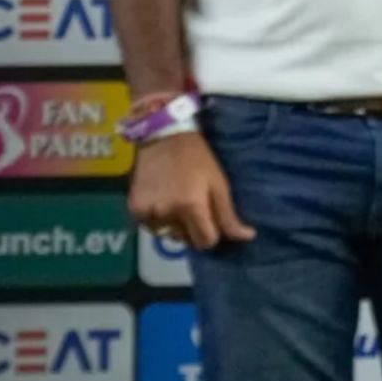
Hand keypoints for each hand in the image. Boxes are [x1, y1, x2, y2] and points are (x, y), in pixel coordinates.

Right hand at [128, 132, 255, 250]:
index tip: (211, 221)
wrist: (163, 139)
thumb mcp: (219, 184)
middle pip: (186, 240)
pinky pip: (150, 227)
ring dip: (174, 226)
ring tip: (177, 203)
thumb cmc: (197, 159)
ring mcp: (147, 213)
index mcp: (191, 207)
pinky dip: (158, 221)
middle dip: (193, 230)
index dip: (211, 234)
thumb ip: (228, 215)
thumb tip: (247, 237)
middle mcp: (167, 214)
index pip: (205, 241)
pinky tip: (162, 201)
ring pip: (167, 235)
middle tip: (194, 208)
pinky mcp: (133, 209)